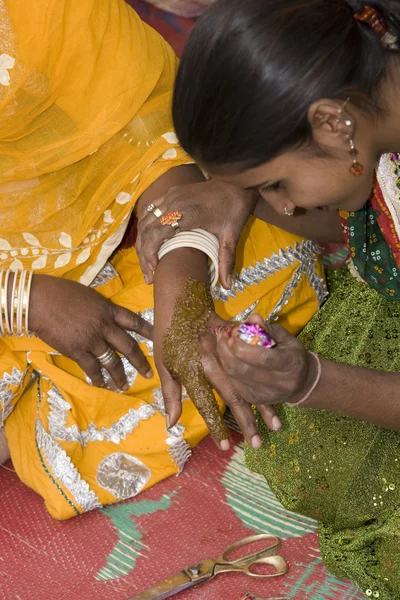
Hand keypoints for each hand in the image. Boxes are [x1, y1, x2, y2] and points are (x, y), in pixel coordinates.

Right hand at [29, 275, 152, 390]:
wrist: (40, 301)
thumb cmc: (60, 293)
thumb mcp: (88, 296)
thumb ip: (100, 308)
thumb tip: (106, 316)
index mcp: (109, 309)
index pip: (134, 321)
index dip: (148, 331)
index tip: (159, 338)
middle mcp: (105, 326)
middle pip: (129, 346)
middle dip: (140, 361)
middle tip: (149, 373)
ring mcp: (92, 340)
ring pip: (113, 362)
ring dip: (120, 376)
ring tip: (126, 386)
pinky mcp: (78, 351)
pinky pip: (92, 368)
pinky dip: (98, 378)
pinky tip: (102, 385)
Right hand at [136, 180, 256, 287]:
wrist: (238, 182)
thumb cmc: (234, 209)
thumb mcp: (231, 236)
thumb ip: (226, 260)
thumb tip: (227, 286)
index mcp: (186, 214)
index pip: (156, 235)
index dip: (150, 254)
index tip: (154, 270)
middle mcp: (174, 203)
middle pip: (147, 230)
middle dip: (144, 254)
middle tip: (149, 275)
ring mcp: (170, 195)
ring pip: (145, 221)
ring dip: (143, 242)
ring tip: (147, 262)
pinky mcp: (171, 192)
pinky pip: (151, 210)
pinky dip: (147, 228)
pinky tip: (150, 242)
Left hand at [208, 314, 316, 440]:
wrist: (302, 383)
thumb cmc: (292, 354)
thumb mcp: (285, 338)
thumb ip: (267, 328)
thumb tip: (252, 317)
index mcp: (290, 364)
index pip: (262, 358)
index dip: (243, 347)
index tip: (233, 334)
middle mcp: (279, 382)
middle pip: (244, 369)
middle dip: (227, 351)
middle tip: (222, 335)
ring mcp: (265, 395)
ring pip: (235, 377)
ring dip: (223, 357)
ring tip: (220, 342)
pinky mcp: (255, 400)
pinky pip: (234, 383)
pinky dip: (226, 368)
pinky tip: (225, 356)